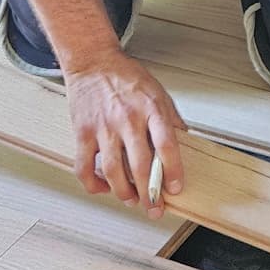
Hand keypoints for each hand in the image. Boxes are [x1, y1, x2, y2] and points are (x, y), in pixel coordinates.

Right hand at [65, 55, 187, 215]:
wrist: (93, 61)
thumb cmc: (127, 77)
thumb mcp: (158, 92)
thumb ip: (171, 120)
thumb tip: (187, 145)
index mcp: (151, 109)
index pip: (166, 145)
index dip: (172, 170)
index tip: (175, 188)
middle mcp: (127, 119)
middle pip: (140, 165)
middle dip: (149, 193)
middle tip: (154, 209)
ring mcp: (103, 127)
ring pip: (113, 171)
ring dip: (124, 193)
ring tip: (132, 201)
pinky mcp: (82, 132)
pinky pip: (84, 167)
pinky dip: (93, 184)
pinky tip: (103, 188)